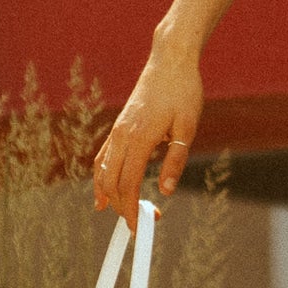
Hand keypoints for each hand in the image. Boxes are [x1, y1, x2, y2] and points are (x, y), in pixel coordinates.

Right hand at [92, 37, 202, 228]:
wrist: (170, 60)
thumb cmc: (182, 91)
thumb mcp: (187, 126)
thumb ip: (176, 159)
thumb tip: (167, 191)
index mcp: (140, 137)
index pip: (129, 183)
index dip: (131, 208)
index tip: (138, 226)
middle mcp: (123, 135)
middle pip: (112, 181)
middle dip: (121, 206)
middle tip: (137, 223)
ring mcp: (118, 129)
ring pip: (103, 169)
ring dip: (108, 193)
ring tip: (115, 213)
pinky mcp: (119, 125)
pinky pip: (104, 155)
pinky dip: (101, 175)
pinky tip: (103, 186)